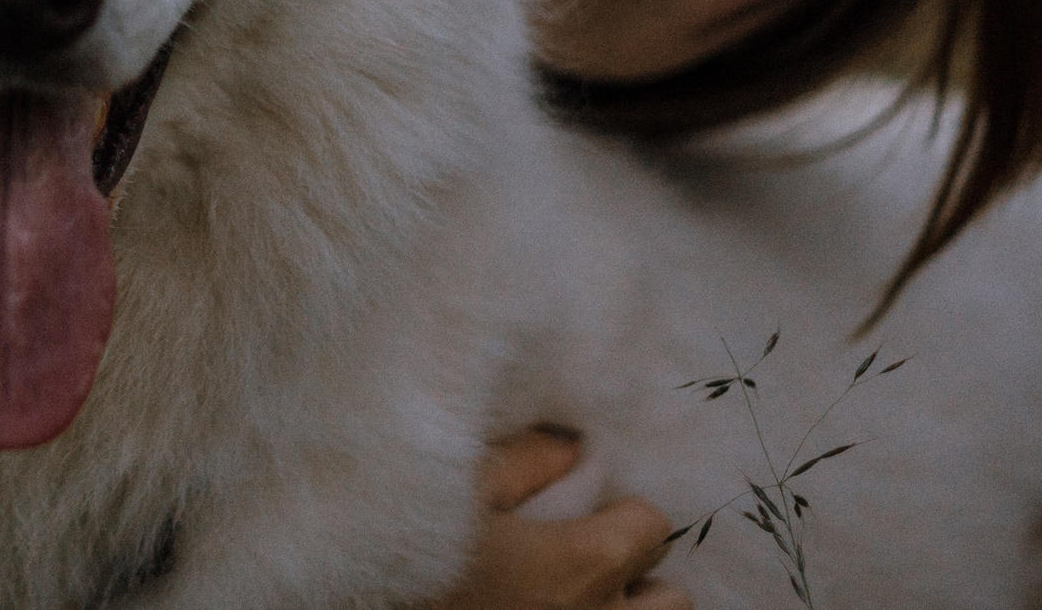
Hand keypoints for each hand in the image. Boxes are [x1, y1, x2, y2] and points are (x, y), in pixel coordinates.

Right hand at [418, 427, 690, 609]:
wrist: (370, 595)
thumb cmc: (419, 552)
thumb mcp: (462, 487)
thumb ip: (527, 460)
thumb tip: (571, 447)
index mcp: (586, 563)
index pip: (653, 526)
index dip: (623, 511)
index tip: (588, 511)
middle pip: (671, 595)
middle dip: (637, 570)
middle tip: (590, 558)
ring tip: (582, 596)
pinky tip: (552, 606)